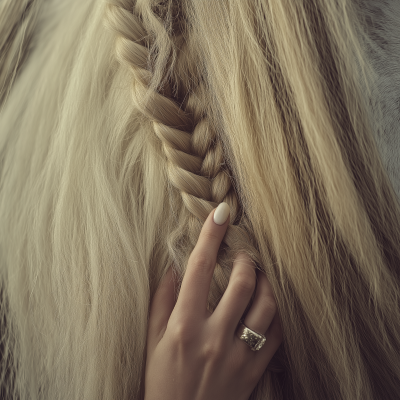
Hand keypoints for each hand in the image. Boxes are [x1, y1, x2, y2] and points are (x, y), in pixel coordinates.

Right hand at [144, 202, 282, 399]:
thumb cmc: (161, 381)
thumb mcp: (153, 341)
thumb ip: (161, 301)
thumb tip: (174, 268)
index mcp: (184, 326)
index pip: (200, 269)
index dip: (211, 236)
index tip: (221, 213)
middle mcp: (213, 337)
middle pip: (243, 283)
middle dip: (247, 260)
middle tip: (244, 254)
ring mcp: (238, 355)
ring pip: (266, 306)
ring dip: (266, 282)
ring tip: (261, 274)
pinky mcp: (255, 371)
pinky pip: (277, 334)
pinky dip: (277, 313)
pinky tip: (270, 304)